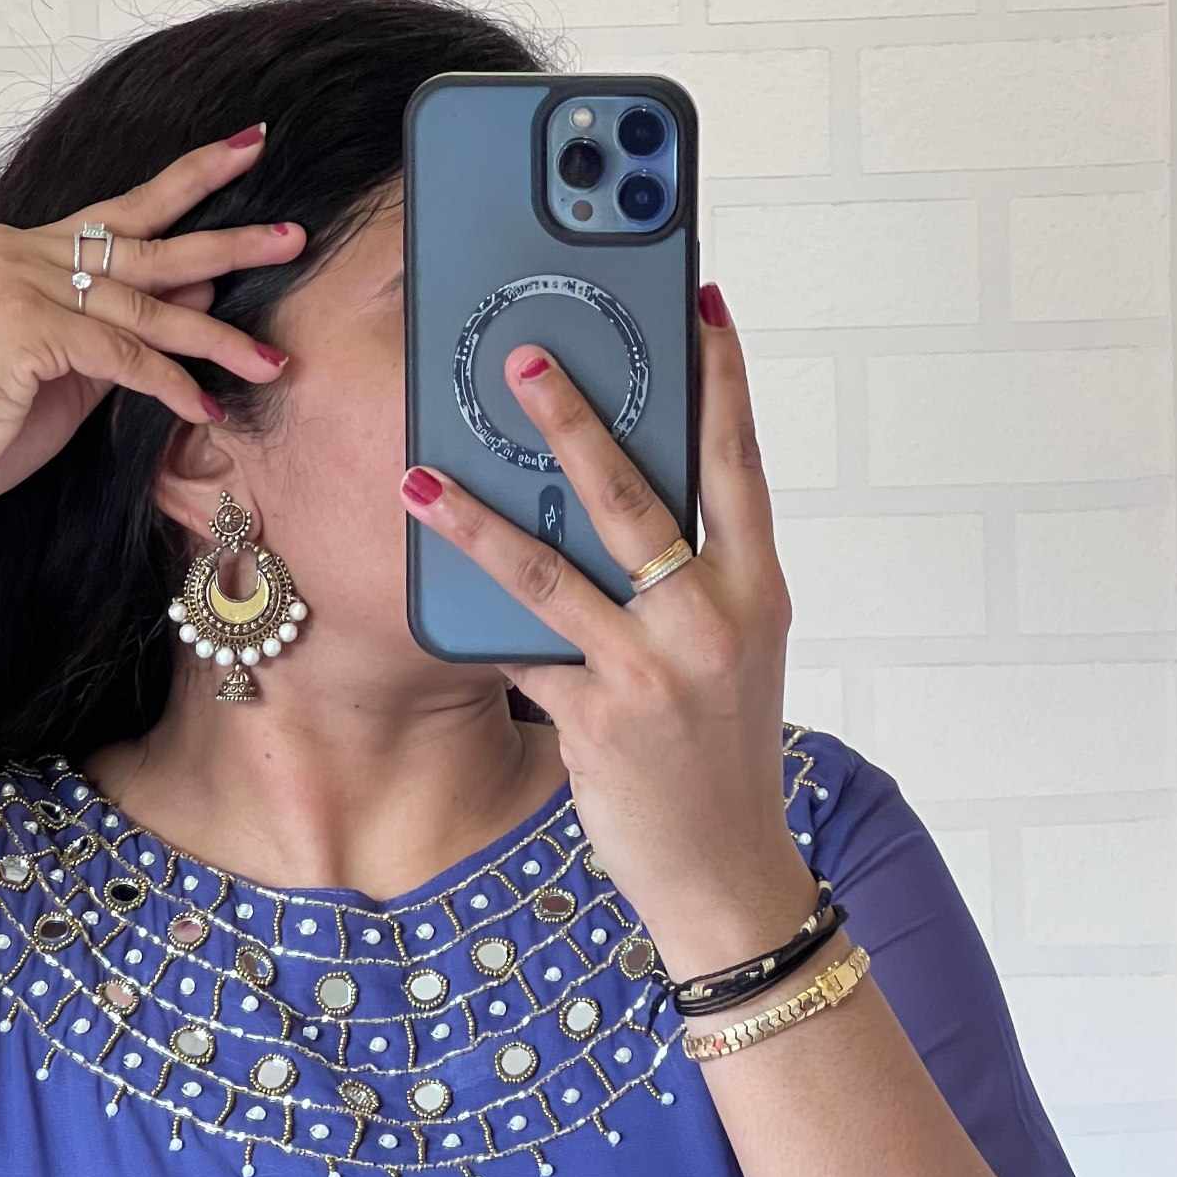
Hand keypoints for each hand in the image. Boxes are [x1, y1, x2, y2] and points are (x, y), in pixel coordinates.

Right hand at [0, 123, 302, 538]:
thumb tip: (197, 286)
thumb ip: (124, 326)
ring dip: (215, 338)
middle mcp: (16, 249)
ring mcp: (17, 283)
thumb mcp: (70, 370)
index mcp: (18, 247)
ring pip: (144, 306)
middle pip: (144, 240)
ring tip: (272, 356)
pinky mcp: (24, 327)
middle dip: (227, 239)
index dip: (187, 180)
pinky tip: (207, 408)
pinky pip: (124, 354)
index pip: (120, 211)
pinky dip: (170, 385)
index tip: (246, 150)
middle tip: (293, 236)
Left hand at [397, 286, 813, 971]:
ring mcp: (654, 670)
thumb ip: (689, 580)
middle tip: (522, 355)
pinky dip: (474, 617)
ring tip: (420, 474)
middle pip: (635, 495)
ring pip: (553, 569)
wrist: (729, 872)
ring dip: (477, 517)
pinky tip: (424, 582)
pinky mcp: (600, 720)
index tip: (702, 304)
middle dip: (573, 417)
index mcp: (756, 589)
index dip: (723, 380)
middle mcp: (711, 619)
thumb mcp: (730, 652)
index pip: (741, 463)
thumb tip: (618, 499)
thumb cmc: (720, 752)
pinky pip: (521, 652)